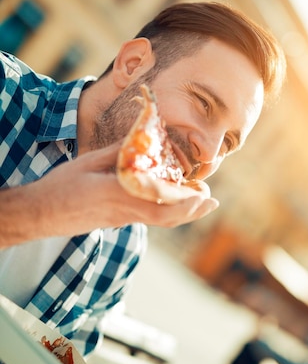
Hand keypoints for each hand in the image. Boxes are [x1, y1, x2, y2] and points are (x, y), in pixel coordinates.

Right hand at [0, 143, 218, 246]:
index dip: (184, 202)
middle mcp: (123, 211)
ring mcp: (121, 220)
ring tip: (201, 202)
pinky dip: (167, 212)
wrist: (40, 214)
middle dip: (192, 211)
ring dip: (183, 213)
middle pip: (166, 218)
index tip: (203, 193)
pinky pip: (148, 218)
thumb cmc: (62, 185)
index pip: (158, 203)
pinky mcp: (117, 222)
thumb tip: (143, 141)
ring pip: (160, 221)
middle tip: (211, 200)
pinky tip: (174, 202)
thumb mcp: (89, 162)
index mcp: (117, 194)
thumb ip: (119, 153)